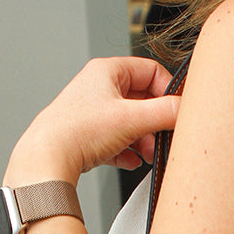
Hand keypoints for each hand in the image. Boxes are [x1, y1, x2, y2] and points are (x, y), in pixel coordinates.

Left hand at [3, 56, 179, 188]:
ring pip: (129, 123)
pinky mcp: (86, 136)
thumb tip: (187, 110)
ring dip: (143, 140)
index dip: (168, 91)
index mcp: (108, 71)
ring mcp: (92, 112)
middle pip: (141, 100)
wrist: (47, 158)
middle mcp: (98, 88)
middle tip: (164, 137)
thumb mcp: (132, 119)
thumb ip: (165, 113)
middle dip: (155, 122)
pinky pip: (116, 140)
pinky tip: (131, 161)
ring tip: (148, 155)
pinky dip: (127, 151)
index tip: (178, 111)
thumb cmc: (78, 131)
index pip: (150, 71)